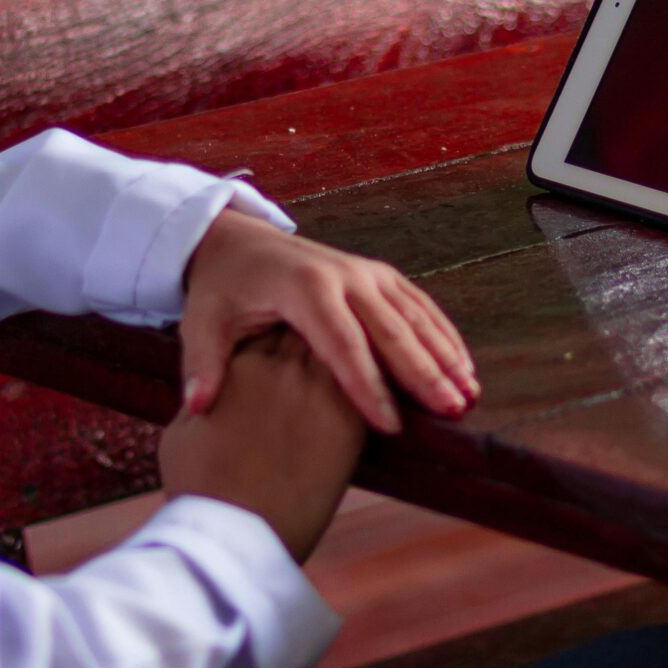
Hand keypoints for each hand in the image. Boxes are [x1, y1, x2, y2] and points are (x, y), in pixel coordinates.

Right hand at [159, 331, 364, 562]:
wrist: (237, 535)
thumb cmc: (199, 488)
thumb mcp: (182, 432)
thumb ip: (202, 398)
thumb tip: (209, 389)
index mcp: (239, 363)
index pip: (266, 324)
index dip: (274, 326)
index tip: (282, 335)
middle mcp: (283, 368)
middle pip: (310, 327)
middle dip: (316, 330)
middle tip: (325, 339)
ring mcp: (319, 393)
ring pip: (346, 352)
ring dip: (350, 353)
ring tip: (353, 362)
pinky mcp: (348, 424)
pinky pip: (370, 388)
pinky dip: (371, 386)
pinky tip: (373, 392)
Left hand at [181, 209, 478, 434]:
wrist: (239, 242)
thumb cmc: (221, 290)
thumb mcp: (202, 323)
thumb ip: (203, 363)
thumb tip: (198, 405)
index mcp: (304, 288)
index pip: (341, 344)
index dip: (366, 385)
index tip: (389, 424)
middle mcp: (343, 275)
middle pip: (390, 330)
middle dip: (422, 373)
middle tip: (450, 411)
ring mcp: (366, 273)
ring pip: (414, 318)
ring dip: (443, 356)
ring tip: (468, 395)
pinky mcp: (379, 276)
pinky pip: (418, 306)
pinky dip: (443, 336)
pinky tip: (463, 368)